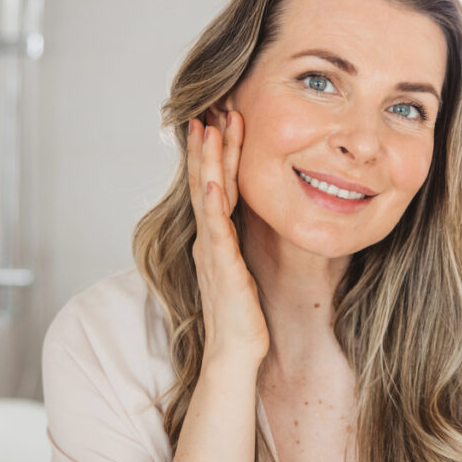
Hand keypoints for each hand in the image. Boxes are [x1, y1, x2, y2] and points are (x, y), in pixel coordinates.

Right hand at [187, 110, 270, 367]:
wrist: (235, 353)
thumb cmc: (243, 315)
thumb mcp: (244, 269)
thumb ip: (244, 244)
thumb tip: (254, 224)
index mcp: (217, 238)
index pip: (216, 186)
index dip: (218, 153)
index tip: (222, 121)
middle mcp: (210, 240)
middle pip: (207, 182)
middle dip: (211, 145)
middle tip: (213, 109)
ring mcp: (213, 253)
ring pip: (208, 197)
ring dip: (209, 163)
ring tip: (210, 130)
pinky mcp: (222, 270)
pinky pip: (216, 232)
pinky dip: (212, 207)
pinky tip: (213, 185)